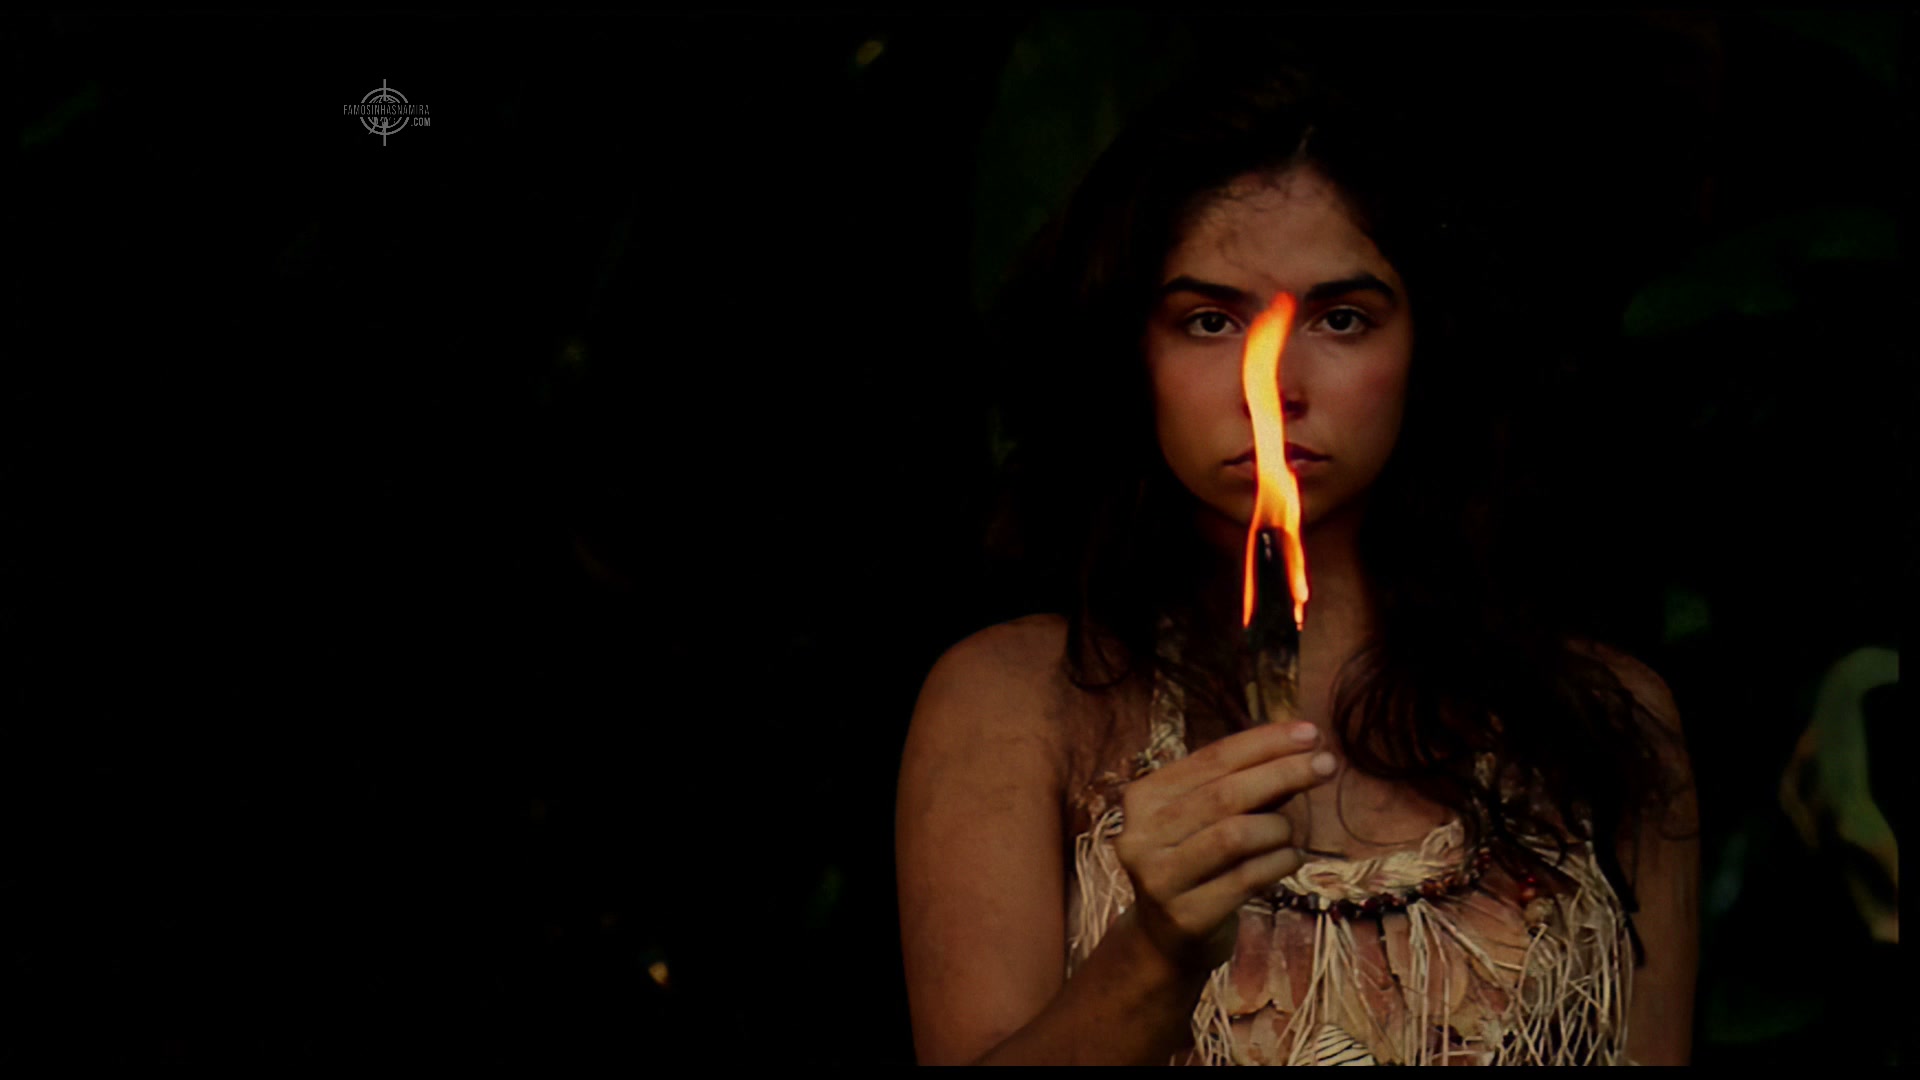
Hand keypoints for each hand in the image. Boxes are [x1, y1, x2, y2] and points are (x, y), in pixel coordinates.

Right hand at [1112, 721, 1335, 975]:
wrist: (1165, 939)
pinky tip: (1292, 858)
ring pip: (1236, 835)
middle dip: (1283, 773)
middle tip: (1327, 765)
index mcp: (1144, 798)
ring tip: (1292, 833)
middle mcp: (1141, 835)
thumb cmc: (1198, 863)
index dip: (1264, 743)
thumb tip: (1304, 748)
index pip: (1211, 758)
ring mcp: (1159, 878)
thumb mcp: (1208, 817)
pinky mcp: (1185, 916)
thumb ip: (1243, 785)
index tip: (1311, 733)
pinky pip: (1247, 878)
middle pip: (1224, 794)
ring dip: (1280, 828)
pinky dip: (1280, 862)